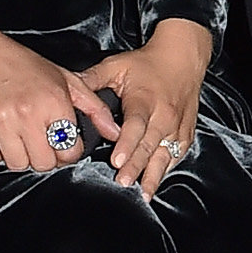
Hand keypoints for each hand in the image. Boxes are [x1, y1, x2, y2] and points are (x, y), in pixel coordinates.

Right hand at [0, 18, 97, 174]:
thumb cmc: (24, 66)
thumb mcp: (67, 80)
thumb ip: (95, 108)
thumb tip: (114, 132)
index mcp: (54, 101)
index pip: (70, 151)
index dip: (68, 152)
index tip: (61, 145)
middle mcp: (28, 112)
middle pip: (44, 163)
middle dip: (44, 157)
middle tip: (38, 141)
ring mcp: (0, 120)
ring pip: (17, 164)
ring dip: (18, 156)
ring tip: (18, 137)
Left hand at [73, 17, 215, 189]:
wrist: (183, 59)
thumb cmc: (148, 64)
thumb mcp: (117, 66)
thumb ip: (92, 79)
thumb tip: (67, 89)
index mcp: (145, 100)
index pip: (136, 125)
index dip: (126, 144)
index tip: (116, 160)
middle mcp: (163, 115)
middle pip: (149, 145)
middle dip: (136, 166)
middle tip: (123, 182)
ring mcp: (176, 126)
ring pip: (165, 154)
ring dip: (153, 174)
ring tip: (143, 193)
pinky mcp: (185, 132)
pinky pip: (176, 155)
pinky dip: (166, 170)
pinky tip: (156, 184)